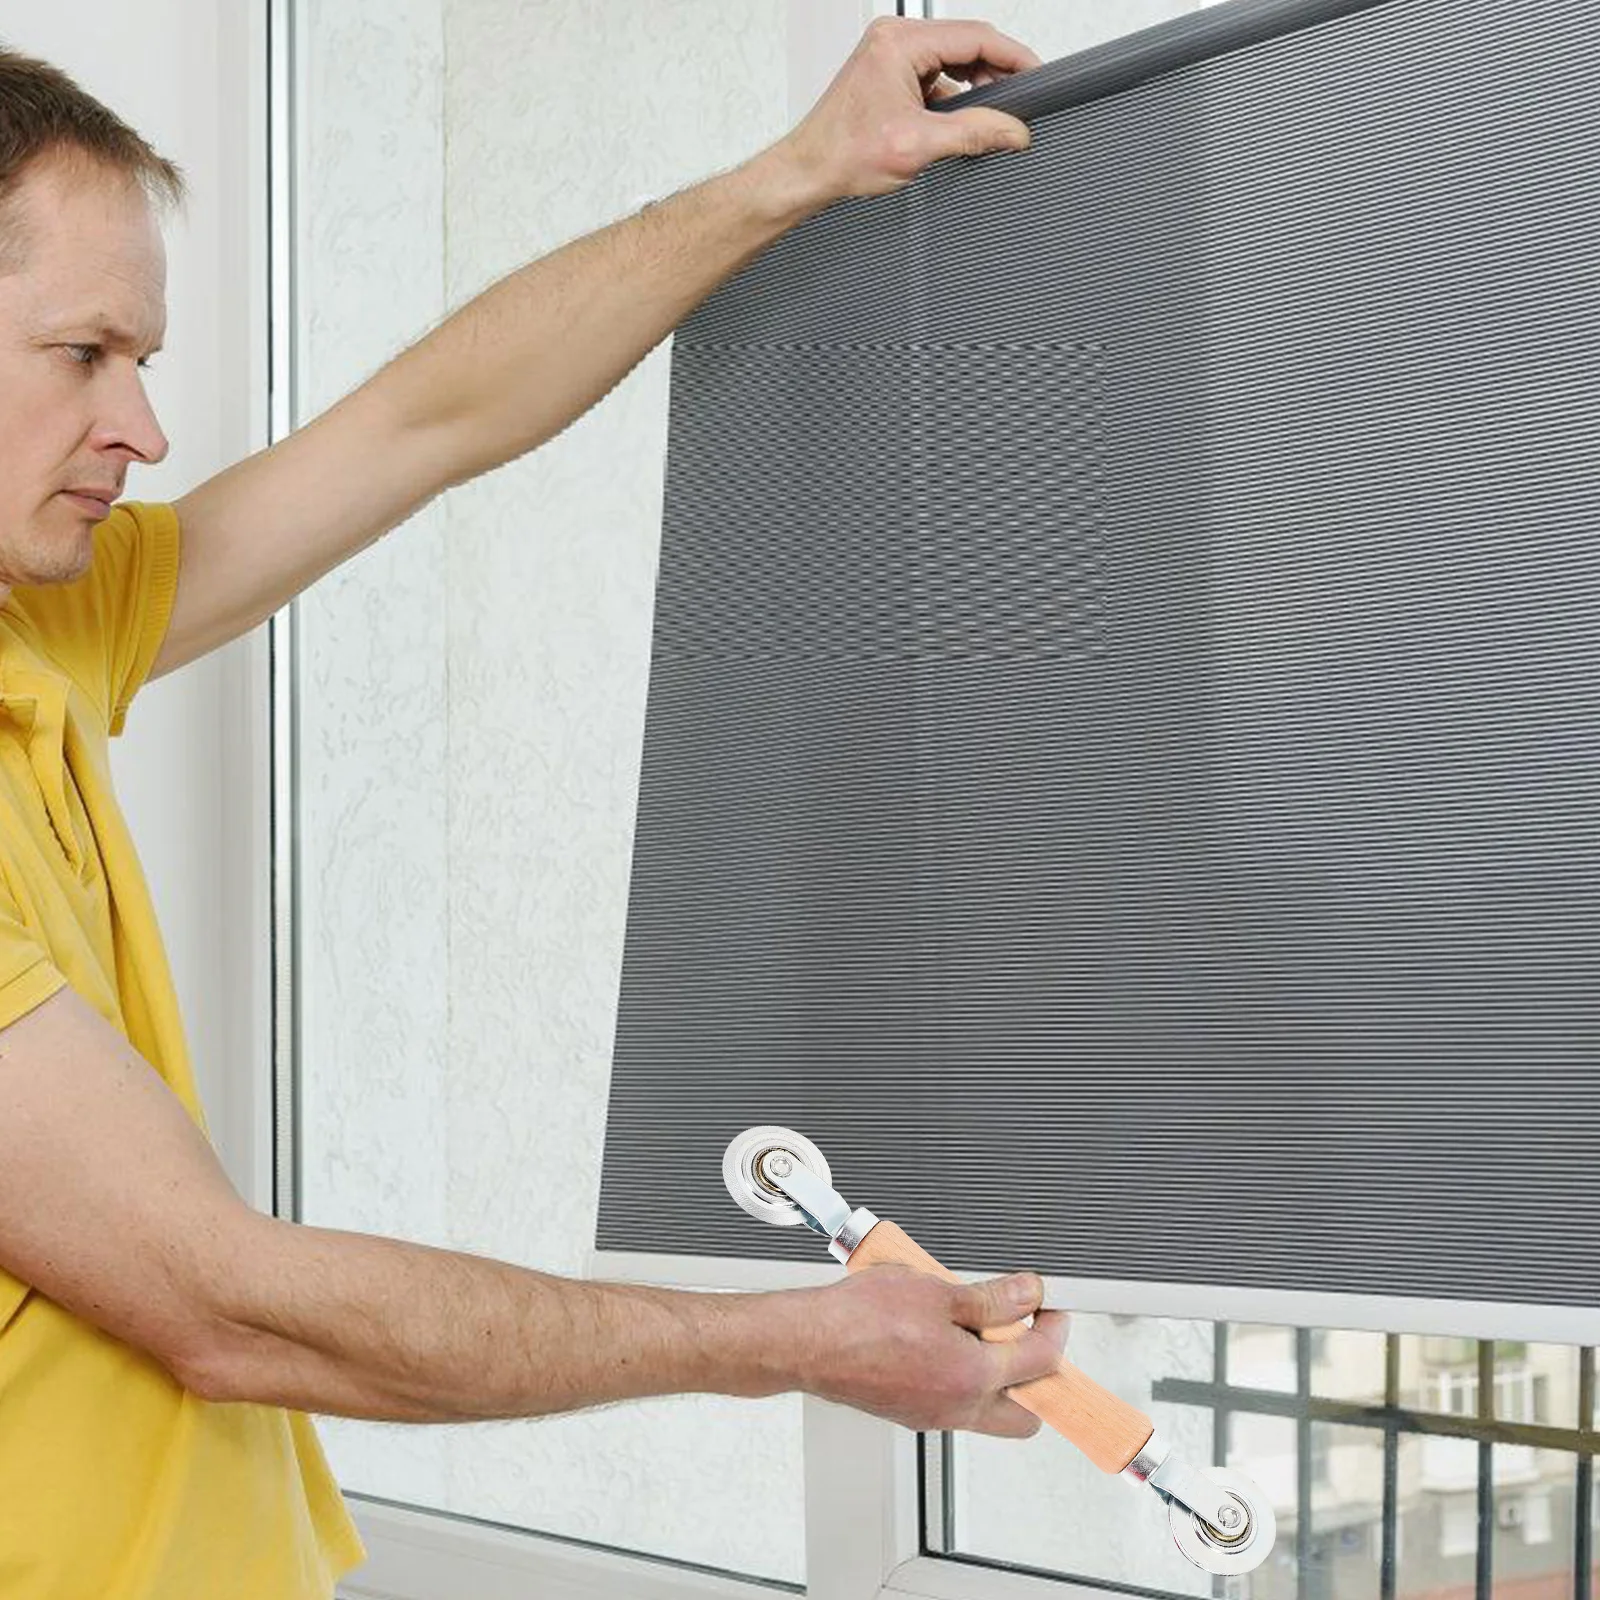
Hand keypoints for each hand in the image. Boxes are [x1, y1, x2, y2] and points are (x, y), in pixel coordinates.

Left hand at [767, 17, 1040, 208]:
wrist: (807, 174)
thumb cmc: (841, 155)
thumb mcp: (919, 146)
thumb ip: (974, 133)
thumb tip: (1013, 131)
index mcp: (899, 42)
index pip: (975, 36)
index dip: (1013, 56)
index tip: (1037, 75)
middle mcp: (893, 40)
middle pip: (966, 44)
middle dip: (997, 73)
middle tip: (1022, 101)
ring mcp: (890, 56)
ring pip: (952, 63)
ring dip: (975, 88)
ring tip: (992, 117)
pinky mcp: (889, 76)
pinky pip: (935, 78)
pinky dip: (954, 98)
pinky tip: (961, 122)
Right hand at [790, 1265, 1069, 1436]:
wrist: (809, 1343)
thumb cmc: (860, 1319)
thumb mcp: (938, 1291)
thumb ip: (993, 1299)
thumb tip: (1028, 1295)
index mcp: (972, 1378)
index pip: (1041, 1361)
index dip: (1054, 1328)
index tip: (1051, 1308)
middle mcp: (957, 1408)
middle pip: (1027, 1414)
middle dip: (1039, 1377)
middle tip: (1031, 1337)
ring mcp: (933, 1415)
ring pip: (991, 1412)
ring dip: (999, 1377)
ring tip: (981, 1330)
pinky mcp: (911, 1412)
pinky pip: (956, 1403)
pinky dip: (965, 1377)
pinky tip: (944, 1339)